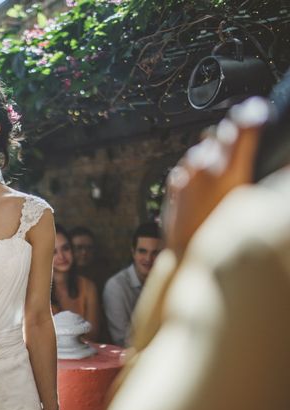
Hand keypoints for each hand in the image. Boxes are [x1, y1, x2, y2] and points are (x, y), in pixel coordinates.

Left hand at [163, 97, 268, 258]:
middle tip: (241, 139)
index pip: (243, 126)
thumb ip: (263, 177)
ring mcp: (187, 174)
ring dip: (212, 150)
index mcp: (231, 172)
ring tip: (221, 166)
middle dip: (232, 132)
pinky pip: (187, 164)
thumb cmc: (224, 236)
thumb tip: (281, 161)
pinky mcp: (174, 182)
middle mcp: (206, 167)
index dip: (252, 114)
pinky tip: (203, 180)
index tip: (258, 111)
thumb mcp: (250, 206)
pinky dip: (195, 167)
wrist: (188, 255)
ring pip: (202, 146)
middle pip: (222, 132)